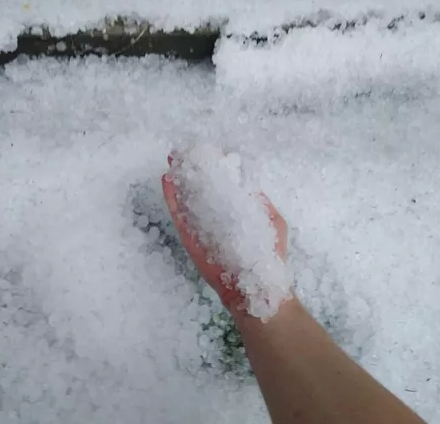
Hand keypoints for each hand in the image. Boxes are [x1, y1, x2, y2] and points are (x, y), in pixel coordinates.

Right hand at [161, 153, 287, 313]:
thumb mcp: (273, 222)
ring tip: (172, 159)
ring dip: (180, 177)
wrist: (256, 289)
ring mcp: (203, 225)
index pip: (224, 182)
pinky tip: (166, 180)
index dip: (216, 165)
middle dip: (194, 168)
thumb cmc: (269, 256)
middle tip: (184, 150)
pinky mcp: (190, 237)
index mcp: (238, 210)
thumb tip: (249, 183)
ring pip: (188, 196)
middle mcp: (218, 214)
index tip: (209, 149)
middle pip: (203, 186)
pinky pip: (179, 215)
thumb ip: (261, 203)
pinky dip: (172, 198)